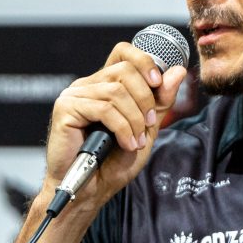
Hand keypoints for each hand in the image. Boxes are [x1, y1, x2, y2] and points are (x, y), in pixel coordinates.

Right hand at [43, 42, 186, 212]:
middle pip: (124, 70)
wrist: (91, 190)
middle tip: (149, 124)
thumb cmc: (113, 162)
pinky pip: (103, 108)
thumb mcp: (146, 128)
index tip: (157, 83)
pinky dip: (122, 128)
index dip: (144, 60)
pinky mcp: (65, 109)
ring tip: (136, 141)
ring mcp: (74, 95)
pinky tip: (126, 144)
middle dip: (145, 99)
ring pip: (116, 91)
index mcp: (104, 84)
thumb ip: (161, 100)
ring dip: (135, 119)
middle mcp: (87, 85)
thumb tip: (178, 71)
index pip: (123, 52)